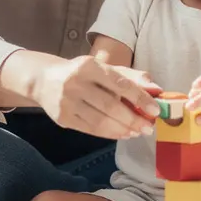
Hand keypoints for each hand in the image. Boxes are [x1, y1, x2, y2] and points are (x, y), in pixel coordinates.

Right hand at [32, 55, 161, 139]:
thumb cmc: (81, 73)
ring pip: (100, 121)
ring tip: (137, 132)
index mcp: (89, 66)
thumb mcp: (103, 68)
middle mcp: (76, 83)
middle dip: (133, 119)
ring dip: (123, 129)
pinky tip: (122, 134)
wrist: (43, 80)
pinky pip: (90, 130)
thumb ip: (130, 77)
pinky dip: (109, 134)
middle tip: (148, 127)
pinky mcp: (62, 118)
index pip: (119, 83)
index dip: (139, 98)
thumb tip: (156, 88)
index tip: (155, 110)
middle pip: (110, 105)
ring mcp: (67, 102)